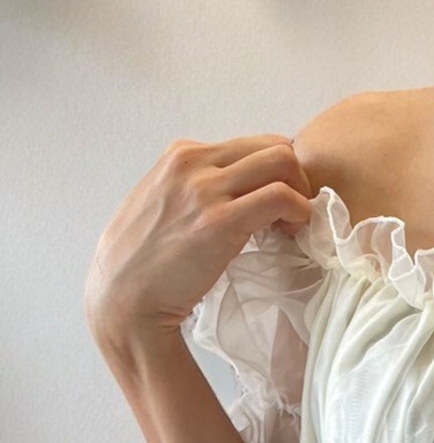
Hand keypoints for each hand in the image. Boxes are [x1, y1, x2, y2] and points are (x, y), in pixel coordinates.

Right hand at [84, 135, 313, 345]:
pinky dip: (299, 213)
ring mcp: (205, 189)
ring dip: (300, 194)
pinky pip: (280, 197)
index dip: (274, 174)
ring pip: (282, 162)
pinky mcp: (219, 221)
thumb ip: (196, 188)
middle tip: (290, 215)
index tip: (274, 206)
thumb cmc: (145, 262)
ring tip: (288, 227)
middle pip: (273, 146)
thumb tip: (234, 191)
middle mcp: (192, 162)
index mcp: (180, 155)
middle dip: (295, 178)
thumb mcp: (165, 204)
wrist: (123, 297)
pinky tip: (288, 235)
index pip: (251, 144)